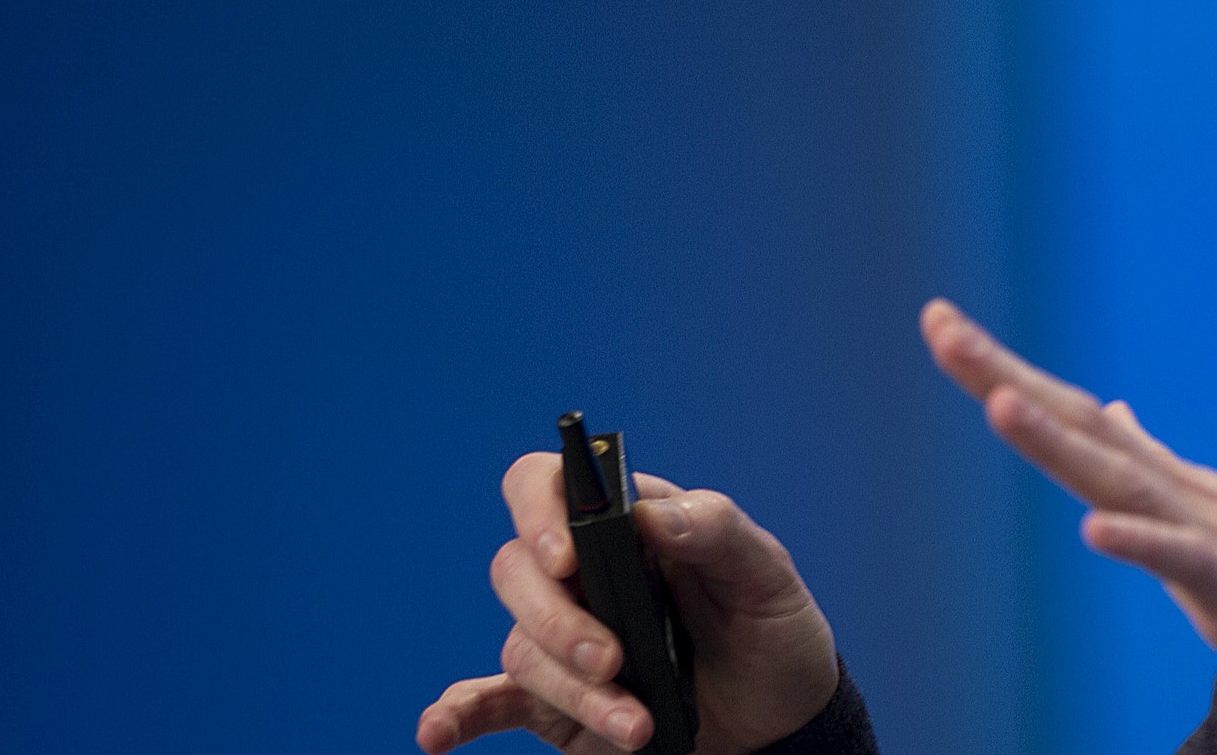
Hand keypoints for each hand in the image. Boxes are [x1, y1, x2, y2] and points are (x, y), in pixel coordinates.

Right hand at [416, 456, 839, 754]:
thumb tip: (654, 513)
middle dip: (559, 620)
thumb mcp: (767, 575)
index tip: (567, 557)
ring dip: (572, 690)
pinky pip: (490, 701)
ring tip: (637, 724)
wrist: (780, 721)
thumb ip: (717, 531)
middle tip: (613, 660)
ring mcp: (566, 639)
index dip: (541, 510)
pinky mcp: (557, 701)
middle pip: (519, 570)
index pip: (552, 487)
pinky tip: (436, 733)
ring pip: (522, 647)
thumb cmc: (773, 632)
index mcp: (629, 526)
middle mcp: (585, 575)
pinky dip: (457, 714)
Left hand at [920, 298, 1216, 704]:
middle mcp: (1177, 495)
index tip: (942, 324)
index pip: (1069, 417)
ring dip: (1059, 445)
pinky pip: (1185, 566)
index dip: (1003, 375)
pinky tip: (1093, 531)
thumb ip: (1151, 462)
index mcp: (1161, 483)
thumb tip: (1109, 411)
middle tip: (940, 327)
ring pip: (1124, 485)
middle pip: (1079, 430)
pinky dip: (1140, 544)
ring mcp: (1210, 539)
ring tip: (997, 406)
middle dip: (1005, 381)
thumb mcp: (1207, 513)